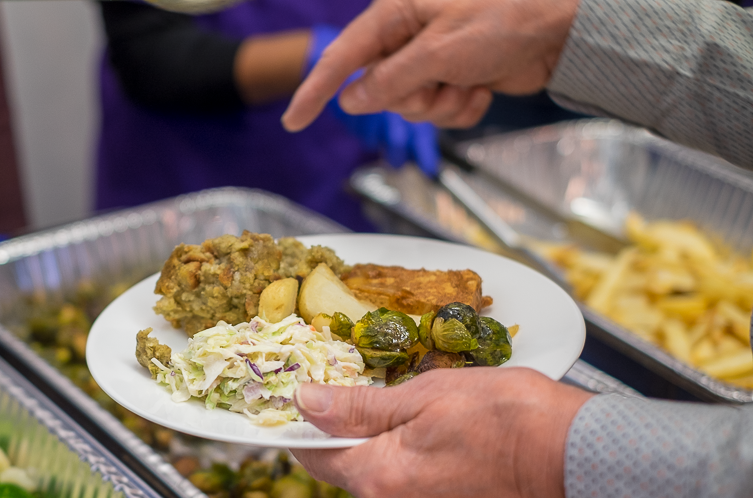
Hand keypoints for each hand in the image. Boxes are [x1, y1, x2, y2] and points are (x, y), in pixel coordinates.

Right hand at [283, 0, 579, 131]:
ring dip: (442, 107)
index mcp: (396, 15)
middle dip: (412, 100)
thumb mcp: (440, 50)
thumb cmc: (509, 16)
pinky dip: (462, 110)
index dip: (315, 91)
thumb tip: (352, 100)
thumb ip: (390, 79)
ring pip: (411, 109)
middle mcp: (409, 38)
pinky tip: (482, 87)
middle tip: (443, 82)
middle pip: (380, 93)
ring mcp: (433, 60)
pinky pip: (440, 114)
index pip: (343, 58)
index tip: (294, 121)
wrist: (564, 28)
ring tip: (470, 81)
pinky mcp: (456, 78)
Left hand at [290, 368, 590, 497]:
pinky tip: (435, 435)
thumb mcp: (423, 395)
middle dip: (350, 430)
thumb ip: (356, 406)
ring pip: (377, 477)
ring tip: (414, 408)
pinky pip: (406, 490)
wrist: (573, 456)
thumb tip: (307, 402)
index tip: (311, 394)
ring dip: (382, 444)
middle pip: (345, 467)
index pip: (312, 455)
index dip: (305, 423)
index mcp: (378, 481)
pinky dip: (409, 462)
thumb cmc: (508, 419)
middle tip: (374, 388)